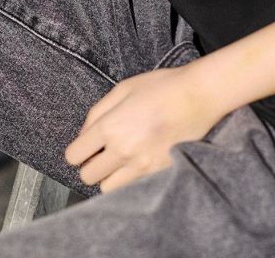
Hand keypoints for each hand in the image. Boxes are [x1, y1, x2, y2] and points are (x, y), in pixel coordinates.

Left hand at [64, 63, 226, 192]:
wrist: (200, 96)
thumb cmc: (163, 86)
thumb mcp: (124, 88)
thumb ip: (98, 112)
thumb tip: (84, 135)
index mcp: (110, 126)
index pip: (74, 155)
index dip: (78, 150)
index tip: (88, 147)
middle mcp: (122, 150)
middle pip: (88, 176)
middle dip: (93, 164)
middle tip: (105, 152)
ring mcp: (141, 165)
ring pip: (107, 188)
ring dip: (110, 175)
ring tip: (123, 159)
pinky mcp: (157, 173)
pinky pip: (131, 187)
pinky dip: (130, 179)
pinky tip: (139, 162)